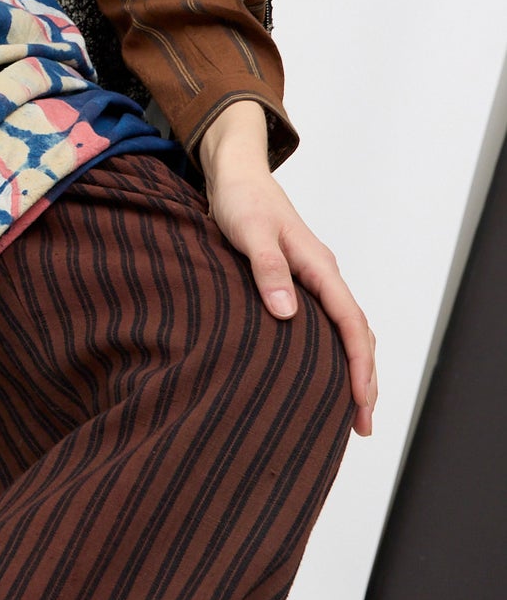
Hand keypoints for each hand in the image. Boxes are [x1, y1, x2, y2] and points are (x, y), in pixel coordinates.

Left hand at [199, 101, 377, 436]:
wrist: (236, 174)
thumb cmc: (241, 202)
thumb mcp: (250, 233)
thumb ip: (268, 270)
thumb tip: (287, 313)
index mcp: (318, 267)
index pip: (351, 323)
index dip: (359, 365)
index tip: (361, 402)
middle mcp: (323, 274)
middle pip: (357, 333)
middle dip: (364, 379)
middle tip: (361, 424)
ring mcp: (313, 277)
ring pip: (346, 328)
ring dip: (353, 366)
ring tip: (350, 408)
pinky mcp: (299, 279)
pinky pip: (328, 321)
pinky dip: (334, 349)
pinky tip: (322, 369)